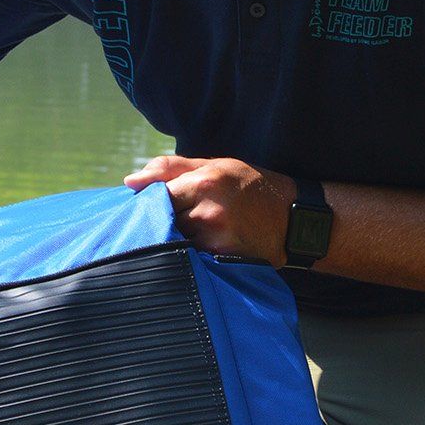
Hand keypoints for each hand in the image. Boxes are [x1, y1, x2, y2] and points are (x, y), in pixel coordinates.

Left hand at [124, 155, 294, 263]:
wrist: (294, 218)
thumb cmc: (251, 187)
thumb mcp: (216, 165)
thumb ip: (170, 168)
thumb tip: (130, 181)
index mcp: (204, 182)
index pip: (155, 195)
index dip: (151, 202)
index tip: (155, 205)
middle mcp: (207, 211)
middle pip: (161, 221)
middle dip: (162, 221)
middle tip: (179, 219)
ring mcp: (214, 239)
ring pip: (173, 242)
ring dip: (175, 240)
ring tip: (196, 232)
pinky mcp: (221, 260)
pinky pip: (190, 258)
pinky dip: (190, 254)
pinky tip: (203, 246)